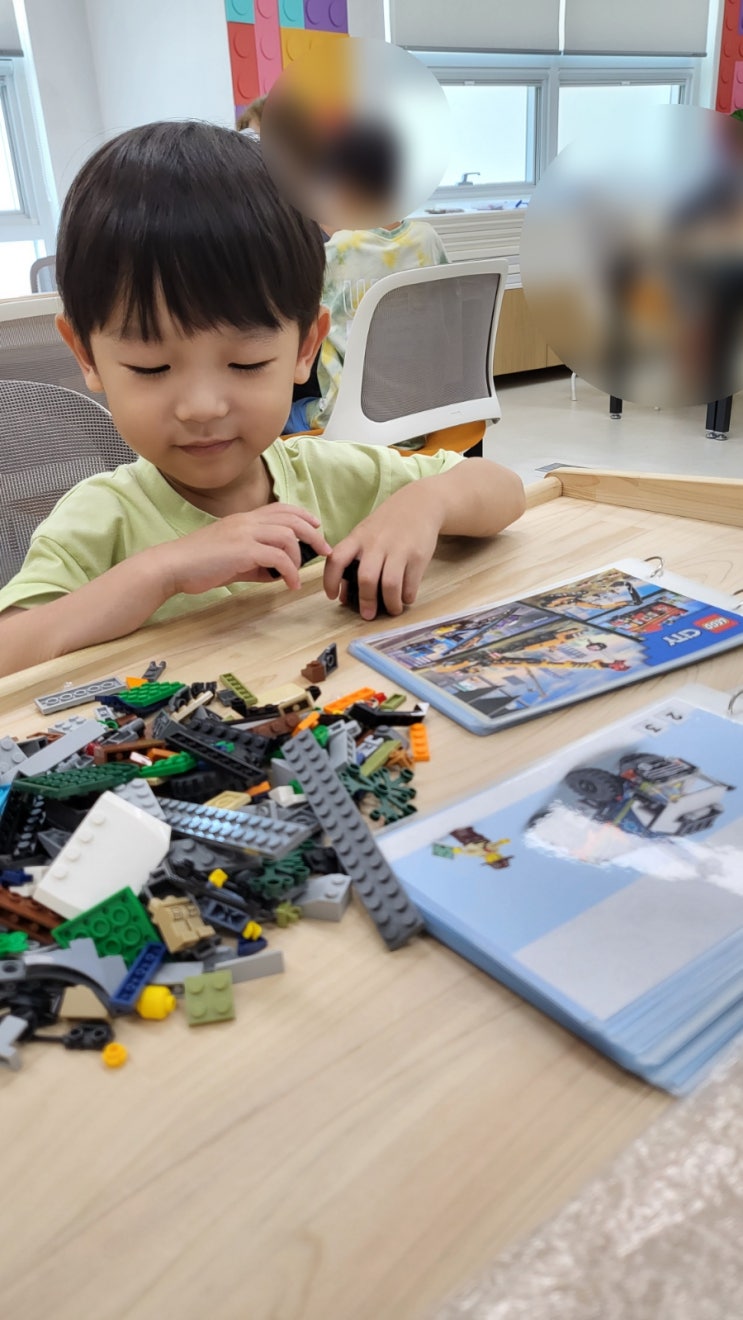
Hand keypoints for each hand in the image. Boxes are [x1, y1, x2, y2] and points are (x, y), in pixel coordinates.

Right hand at [159, 505, 331, 595]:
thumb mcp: (232, 559)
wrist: (173, 566)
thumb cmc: (199, 564)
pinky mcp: (243, 550)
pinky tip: (289, 584)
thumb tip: (278, 573)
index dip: (303, 515)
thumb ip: (256, 562)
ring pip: (288, 536)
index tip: (317, 528)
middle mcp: (247, 521)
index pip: (281, 508)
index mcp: (244, 519)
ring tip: (297, 574)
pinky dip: (290, 572)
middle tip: (324, 551)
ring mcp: (245, 533)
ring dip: (299, 557)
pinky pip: (278, 557)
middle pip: (292, 518)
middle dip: (314, 535)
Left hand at [324, 489, 440, 619]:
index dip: (330, 581)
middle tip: (368, 615)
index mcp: (358, 538)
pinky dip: (407, 596)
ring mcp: (399, 549)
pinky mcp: (418, 555)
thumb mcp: (365, 534)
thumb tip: (344, 595)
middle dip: (366, 601)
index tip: (332, 597)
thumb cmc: (387, 524)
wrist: (420, 503)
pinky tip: (405, 597)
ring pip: (390, 584)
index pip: (336, 559)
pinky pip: (410, 583)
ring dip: (390, 604)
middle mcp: (377, 543)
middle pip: (366, 577)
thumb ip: (352, 560)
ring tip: (392, 610)